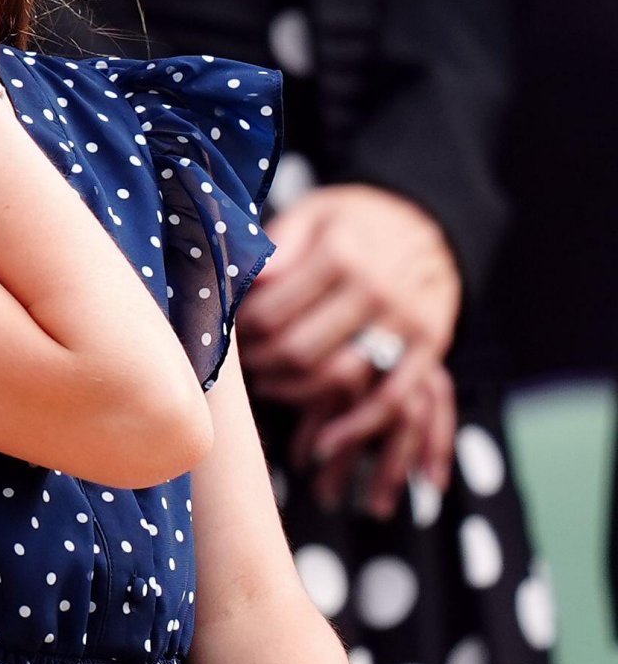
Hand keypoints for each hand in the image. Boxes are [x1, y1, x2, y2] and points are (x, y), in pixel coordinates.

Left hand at [238, 185, 460, 509]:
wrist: (428, 219)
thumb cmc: (353, 221)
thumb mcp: (312, 214)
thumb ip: (279, 247)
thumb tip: (245, 282)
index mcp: (339, 253)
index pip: (271, 312)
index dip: (241, 332)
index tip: (231, 334)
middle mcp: (376, 288)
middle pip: (299, 349)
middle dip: (261, 365)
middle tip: (245, 365)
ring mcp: (406, 320)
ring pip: (340, 378)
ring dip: (296, 395)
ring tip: (271, 387)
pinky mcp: (432, 345)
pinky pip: (392, 400)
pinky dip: (356, 430)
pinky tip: (324, 448)